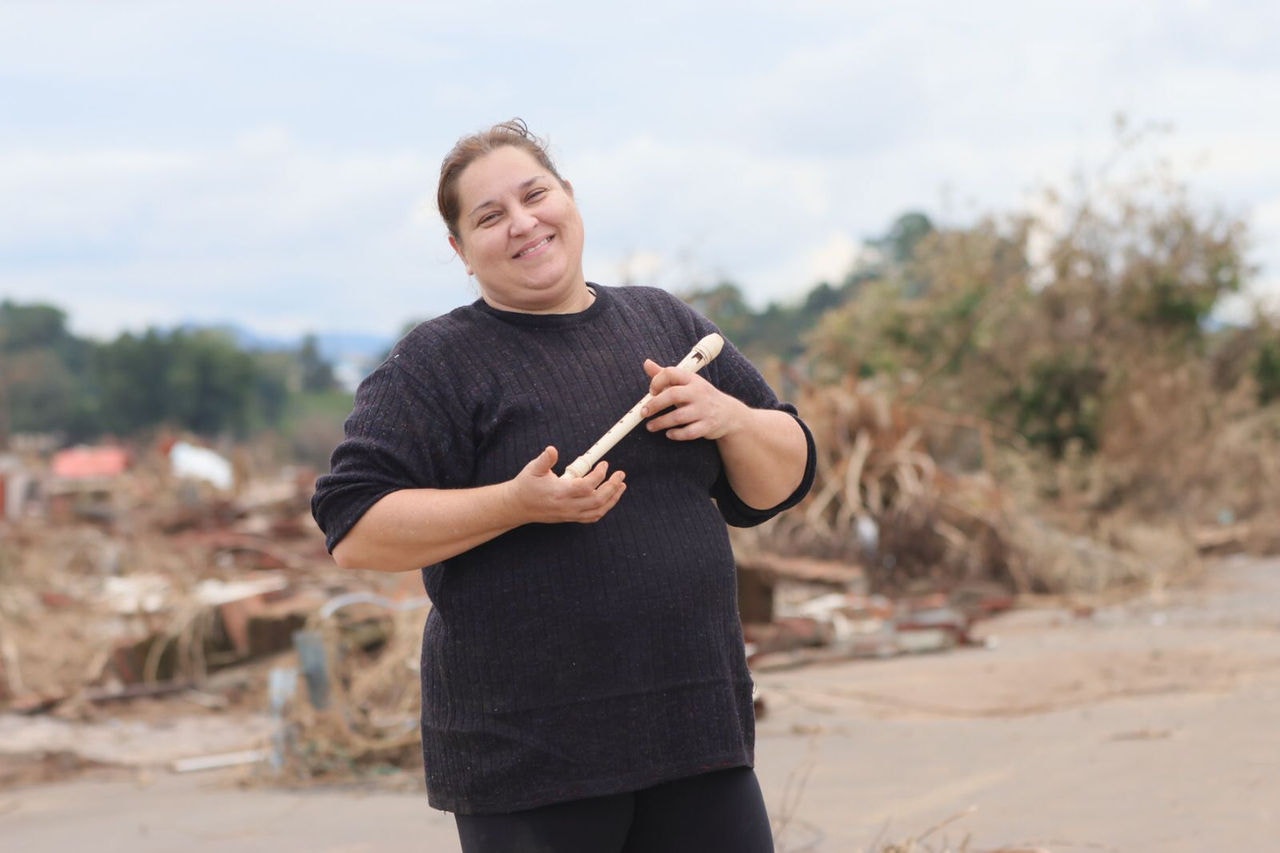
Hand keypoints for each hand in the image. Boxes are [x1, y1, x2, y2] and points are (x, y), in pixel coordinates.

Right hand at [505, 446, 626, 523]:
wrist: (518, 506)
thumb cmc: (526, 485)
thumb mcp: (533, 468)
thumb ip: (545, 459)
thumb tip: (552, 450)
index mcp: (559, 492)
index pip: (586, 486)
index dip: (599, 475)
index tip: (604, 464)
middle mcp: (567, 505)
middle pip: (597, 500)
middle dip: (613, 487)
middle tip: (620, 474)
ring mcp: (570, 514)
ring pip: (598, 511)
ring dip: (613, 499)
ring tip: (621, 486)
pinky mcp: (570, 518)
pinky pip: (592, 517)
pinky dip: (604, 509)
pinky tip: (610, 499)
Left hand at [639, 358, 747, 440]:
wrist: (728, 413)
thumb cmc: (700, 396)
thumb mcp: (686, 382)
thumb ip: (665, 375)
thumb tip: (646, 363)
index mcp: (692, 379)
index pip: (671, 373)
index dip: (656, 381)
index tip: (651, 391)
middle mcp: (698, 393)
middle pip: (673, 395)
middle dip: (655, 404)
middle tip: (644, 412)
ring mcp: (704, 410)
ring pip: (679, 417)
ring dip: (661, 422)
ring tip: (650, 426)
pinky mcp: (707, 426)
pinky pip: (689, 432)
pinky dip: (677, 434)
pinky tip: (669, 433)